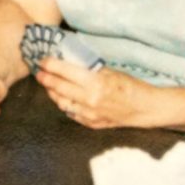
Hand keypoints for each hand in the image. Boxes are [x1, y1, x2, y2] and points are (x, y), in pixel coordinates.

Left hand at [35, 57, 153, 128]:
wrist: (145, 108)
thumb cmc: (130, 86)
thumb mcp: (109, 71)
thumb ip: (88, 69)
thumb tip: (68, 61)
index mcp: (94, 83)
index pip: (63, 71)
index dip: (49, 65)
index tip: (43, 60)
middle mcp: (88, 99)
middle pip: (58, 87)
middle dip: (45, 78)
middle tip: (39, 73)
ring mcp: (88, 114)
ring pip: (61, 102)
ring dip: (52, 93)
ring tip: (48, 85)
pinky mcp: (91, 123)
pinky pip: (71, 113)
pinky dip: (65, 104)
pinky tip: (63, 98)